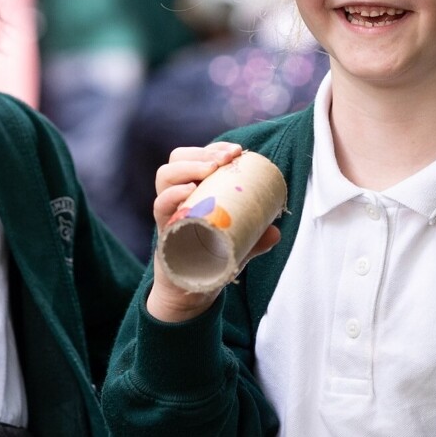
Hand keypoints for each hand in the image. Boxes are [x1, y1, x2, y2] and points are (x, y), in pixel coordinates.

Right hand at [146, 142, 280, 323]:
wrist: (189, 288)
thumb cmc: (211, 258)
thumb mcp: (238, 245)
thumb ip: (256, 239)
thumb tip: (275, 232)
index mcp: (195, 189)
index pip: (198, 157)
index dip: (214, 148)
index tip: (236, 151)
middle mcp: (177, 195)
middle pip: (178, 159)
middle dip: (202, 154)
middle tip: (224, 161)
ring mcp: (168, 211)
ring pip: (165, 176)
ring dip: (187, 167)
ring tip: (208, 171)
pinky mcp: (162, 228)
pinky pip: (159, 207)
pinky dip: (172, 196)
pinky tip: (188, 192)